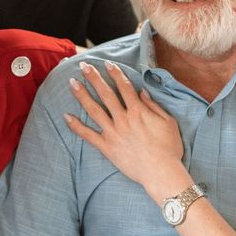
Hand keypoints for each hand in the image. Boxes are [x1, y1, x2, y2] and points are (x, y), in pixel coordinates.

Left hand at [65, 61, 189, 198]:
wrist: (161, 172)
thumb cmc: (169, 148)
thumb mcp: (168, 122)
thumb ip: (153, 105)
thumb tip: (142, 91)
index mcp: (138, 110)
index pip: (124, 86)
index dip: (115, 73)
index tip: (106, 64)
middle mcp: (123, 118)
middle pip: (105, 93)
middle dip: (94, 77)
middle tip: (83, 65)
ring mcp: (113, 132)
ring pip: (94, 110)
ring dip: (82, 95)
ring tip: (72, 83)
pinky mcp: (107, 147)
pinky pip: (88, 135)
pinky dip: (76, 126)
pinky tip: (66, 116)